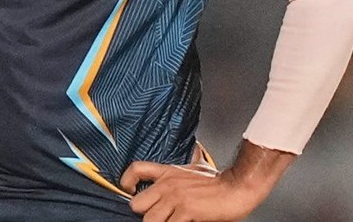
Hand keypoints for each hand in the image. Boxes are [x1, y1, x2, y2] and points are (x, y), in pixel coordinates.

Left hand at [121, 161, 261, 221]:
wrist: (239, 187)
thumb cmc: (219, 181)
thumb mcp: (196, 167)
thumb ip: (185, 165)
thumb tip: (191, 151)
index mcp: (168, 172)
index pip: (136, 169)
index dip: (126, 181)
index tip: (130, 191)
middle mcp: (167, 184)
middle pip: (136, 204)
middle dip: (145, 214)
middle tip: (157, 217)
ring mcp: (175, 198)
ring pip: (149, 220)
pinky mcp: (186, 210)